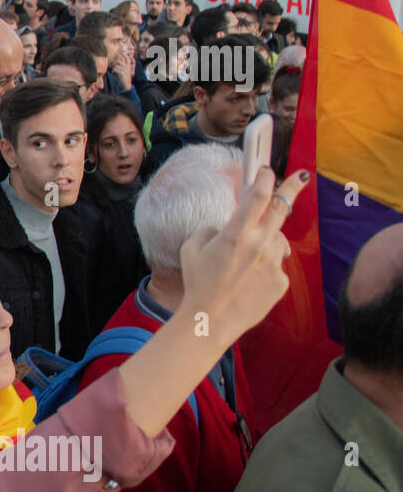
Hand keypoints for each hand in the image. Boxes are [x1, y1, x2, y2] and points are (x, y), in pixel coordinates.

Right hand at [178, 168, 309, 342]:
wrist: (210, 320)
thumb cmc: (197, 283)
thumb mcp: (191, 249)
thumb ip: (209, 230)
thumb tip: (224, 227)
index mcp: (236, 233)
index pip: (258, 196)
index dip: (264, 178)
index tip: (267, 171)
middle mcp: (259, 244)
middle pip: (282, 208)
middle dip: (292, 188)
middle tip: (300, 177)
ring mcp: (273, 263)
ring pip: (276, 241)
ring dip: (266, 242)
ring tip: (244, 263)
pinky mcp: (281, 282)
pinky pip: (275, 266)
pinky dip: (263, 269)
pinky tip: (246, 283)